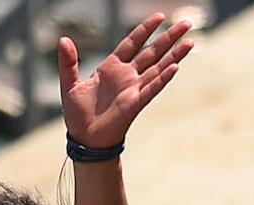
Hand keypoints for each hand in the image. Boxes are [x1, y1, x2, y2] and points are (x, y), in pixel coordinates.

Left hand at [58, 12, 193, 148]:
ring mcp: (133, 89)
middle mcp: (127, 76)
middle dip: (169, 38)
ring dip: (174, 56)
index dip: (146, 29)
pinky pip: (152, 88)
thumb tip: (63, 40)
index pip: (132, 43)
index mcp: (112, 68)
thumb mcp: (69, 84)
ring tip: (190, 42)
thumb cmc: (77, 114)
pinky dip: (162, 78)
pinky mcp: (135, 103)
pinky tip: (175, 68)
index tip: (160, 16)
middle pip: (152, 52)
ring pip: (158, 68)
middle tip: (186, 23)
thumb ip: (68, 62)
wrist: (84, 139)